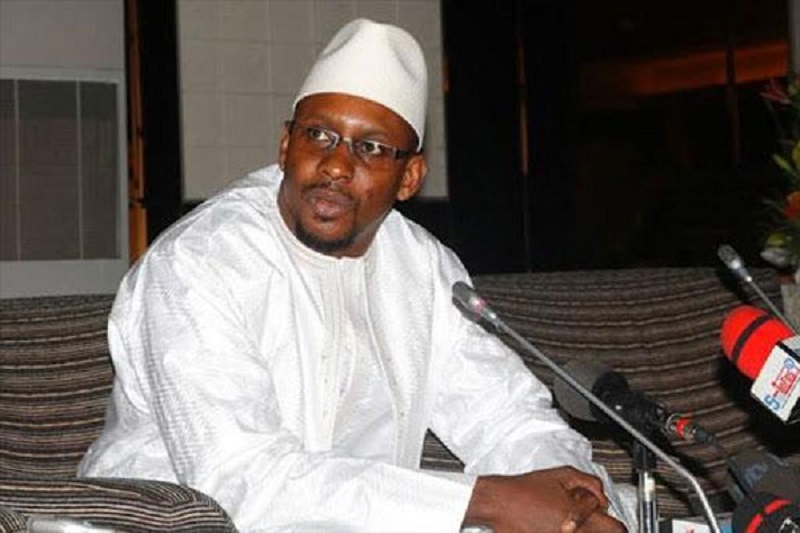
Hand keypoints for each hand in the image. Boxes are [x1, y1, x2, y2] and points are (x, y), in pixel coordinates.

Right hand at [463, 466, 625, 532]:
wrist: (498, 503)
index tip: (610, 521)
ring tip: (568, 520)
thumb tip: (602, 499)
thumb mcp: (562, 474)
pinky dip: (565, 531)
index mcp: (578, 516)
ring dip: (584, 530)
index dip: (615, 524)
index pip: (616, 528)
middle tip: (590, 520)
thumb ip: (590, 484)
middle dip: (601, 527)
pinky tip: (556, 525)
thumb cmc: (526, 489)